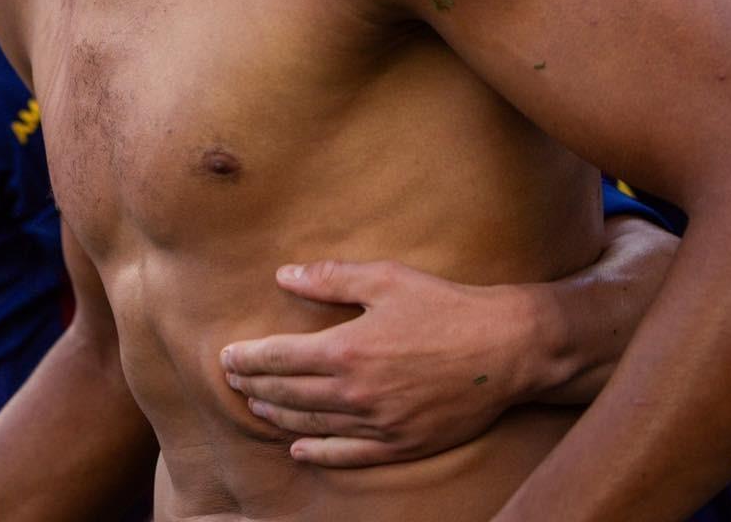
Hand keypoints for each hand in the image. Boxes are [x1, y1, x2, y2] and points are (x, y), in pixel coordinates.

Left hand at [219, 259, 536, 466]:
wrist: (505, 349)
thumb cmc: (444, 306)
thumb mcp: (385, 278)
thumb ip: (330, 278)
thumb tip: (284, 275)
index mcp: (347, 349)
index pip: (279, 358)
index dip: (248, 358)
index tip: (226, 356)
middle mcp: (356, 393)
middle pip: (289, 392)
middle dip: (255, 384)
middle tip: (232, 380)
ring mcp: (379, 424)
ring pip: (313, 424)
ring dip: (280, 415)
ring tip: (257, 405)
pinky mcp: (402, 444)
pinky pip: (349, 455)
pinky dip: (319, 453)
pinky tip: (299, 448)